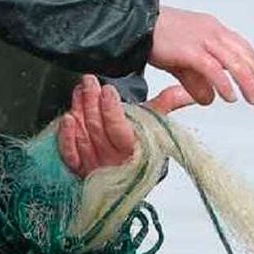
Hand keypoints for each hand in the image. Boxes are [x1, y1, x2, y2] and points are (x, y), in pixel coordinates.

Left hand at [57, 74, 193, 176]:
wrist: (123, 172)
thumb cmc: (138, 145)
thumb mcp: (153, 124)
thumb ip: (166, 105)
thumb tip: (187, 92)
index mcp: (135, 152)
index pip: (121, 131)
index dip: (112, 110)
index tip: (108, 90)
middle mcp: (113, 161)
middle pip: (99, 130)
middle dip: (92, 102)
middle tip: (89, 81)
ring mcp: (95, 167)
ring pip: (84, 137)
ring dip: (80, 110)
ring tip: (80, 91)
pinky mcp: (79, 170)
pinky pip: (69, 155)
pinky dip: (67, 137)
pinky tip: (66, 119)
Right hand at [148, 5, 253, 107]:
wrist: (134, 23)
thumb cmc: (156, 39)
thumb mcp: (182, 61)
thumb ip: (197, 80)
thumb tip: (211, 99)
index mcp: (213, 28)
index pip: (243, 47)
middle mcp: (212, 31)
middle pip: (244, 55)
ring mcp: (202, 39)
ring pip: (234, 62)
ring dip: (247, 83)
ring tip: (252, 100)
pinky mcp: (189, 50)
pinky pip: (213, 69)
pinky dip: (224, 84)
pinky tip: (230, 97)